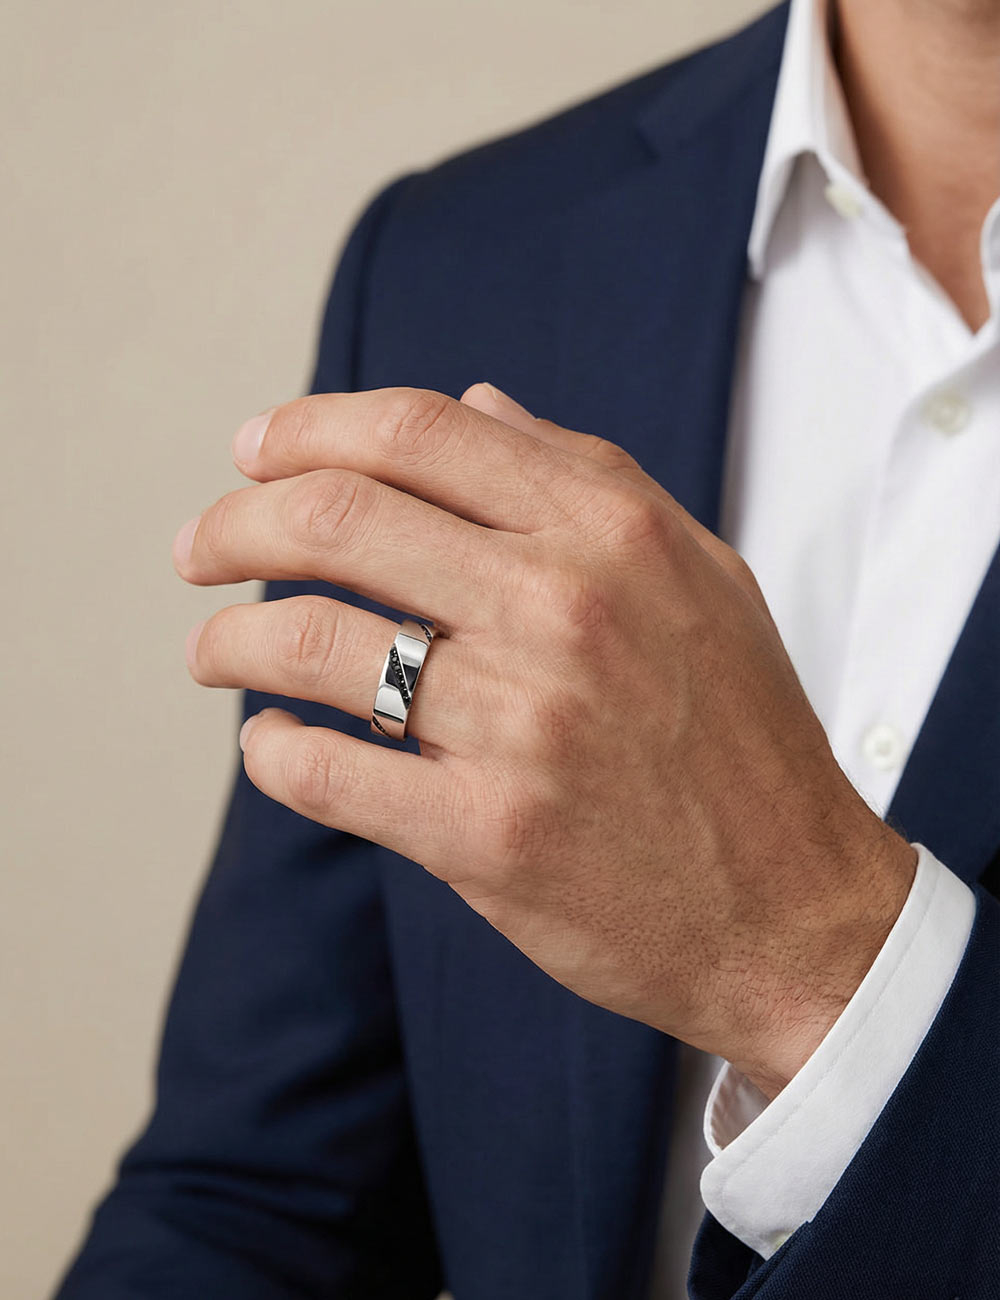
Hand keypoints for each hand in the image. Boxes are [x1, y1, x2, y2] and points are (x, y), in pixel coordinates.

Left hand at [173, 383, 916, 1096]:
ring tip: (211, 650)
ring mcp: (521, 725)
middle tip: (198, 547)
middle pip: (338, 518)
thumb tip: (477, 403)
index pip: (419, 432)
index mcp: (610, 531)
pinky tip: (269, 746)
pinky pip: (328, 777)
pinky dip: (272, 754)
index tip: (254, 451)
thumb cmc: (741, 734)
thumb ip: (586, 475)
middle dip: (235, 523)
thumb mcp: (699, 574)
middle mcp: (561, 609)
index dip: (310, 428)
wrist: (794, 907)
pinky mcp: (488, 836)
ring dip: (229, 639)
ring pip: (311, 643)